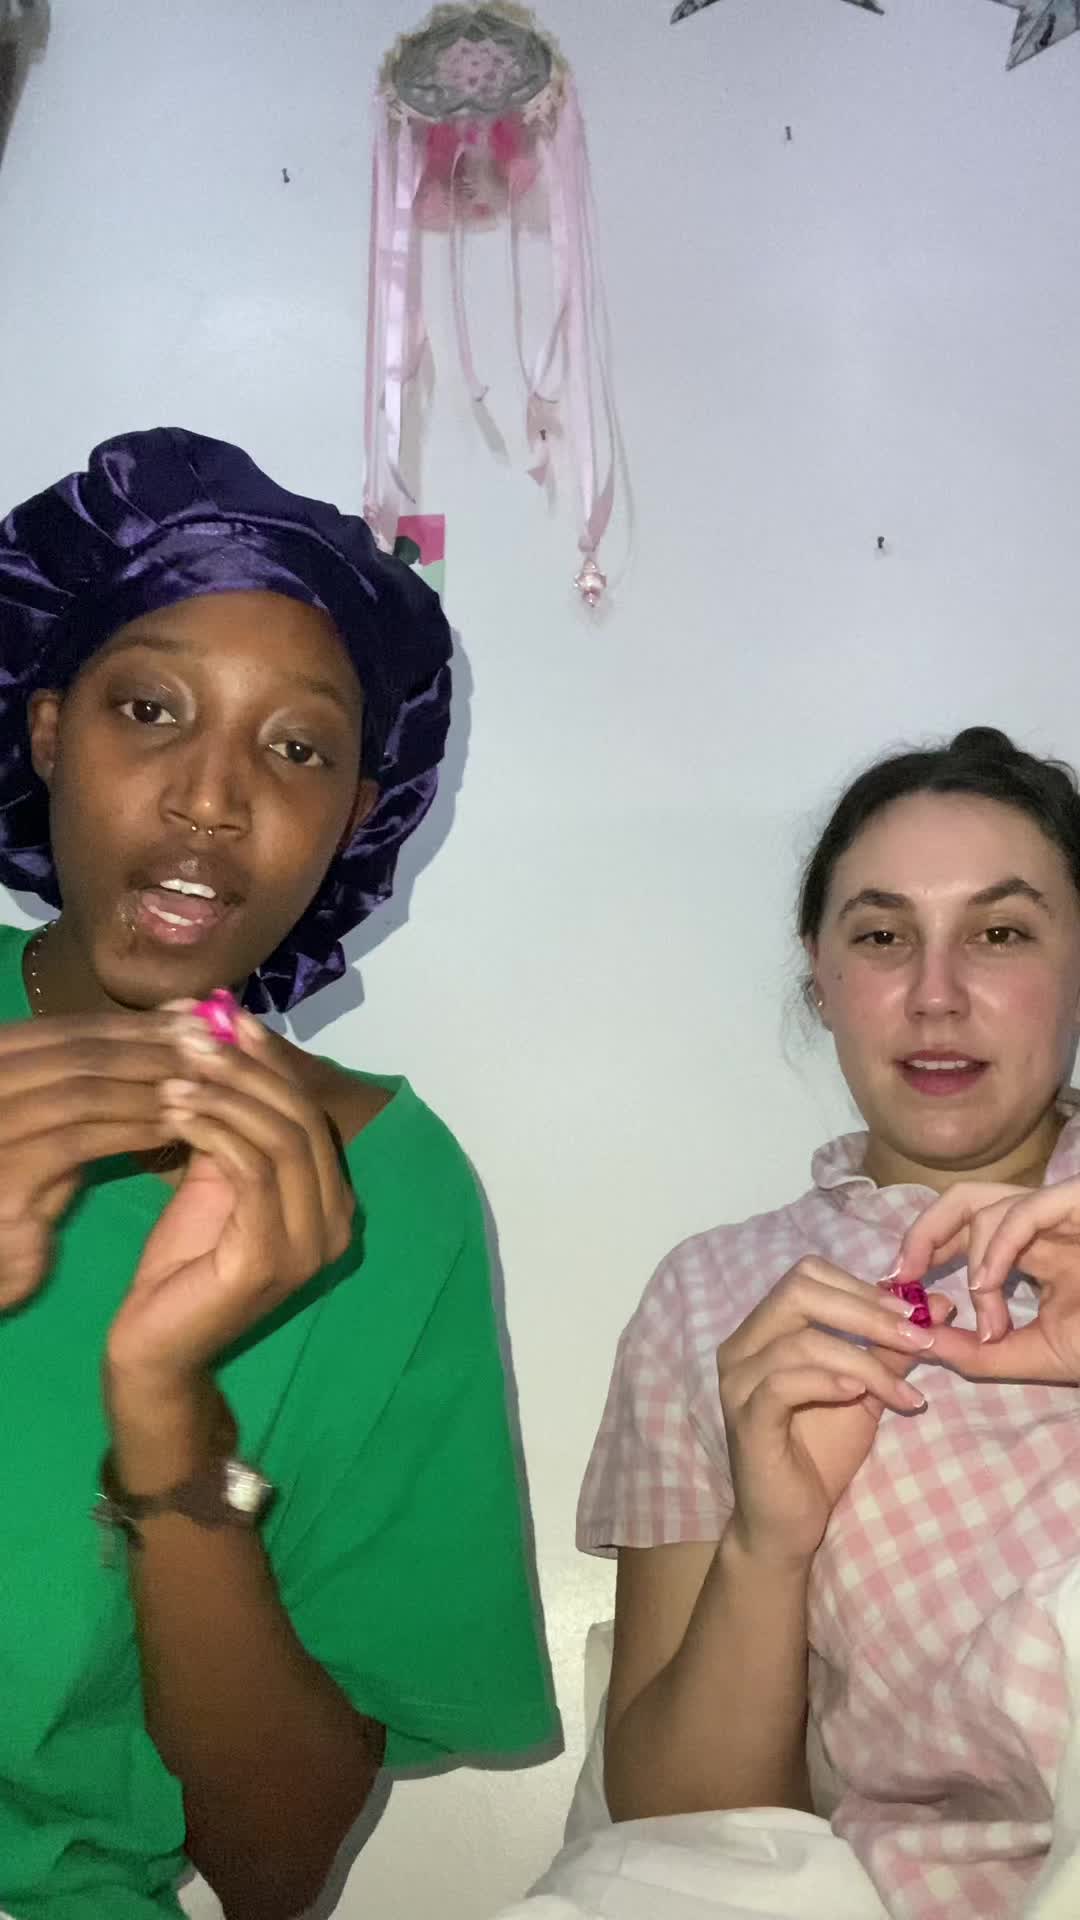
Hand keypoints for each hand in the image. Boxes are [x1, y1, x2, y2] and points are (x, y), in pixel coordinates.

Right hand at [0, 1010, 191, 1310]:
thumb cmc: (17, 1186)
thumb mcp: (50, 1123)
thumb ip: (95, 1079)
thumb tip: (170, 1025)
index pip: (66, 1030)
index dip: (133, 1022)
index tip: (192, 1015)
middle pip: (76, 1054)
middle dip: (150, 1047)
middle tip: (210, 1044)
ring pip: (81, 1091)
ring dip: (148, 1086)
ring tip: (202, 1084)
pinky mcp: (5, 1176)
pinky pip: (78, 1140)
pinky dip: (130, 1129)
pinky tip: (174, 1129)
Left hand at [105, 1011, 353, 1402]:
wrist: (157, 1345)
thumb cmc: (184, 1262)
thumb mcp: (218, 1179)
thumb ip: (237, 1126)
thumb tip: (229, 1042)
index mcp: (334, 1202)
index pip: (312, 1114)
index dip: (273, 1062)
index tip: (229, 1020)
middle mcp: (337, 1223)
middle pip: (301, 1120)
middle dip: (248, 1071)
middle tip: (198, 1039)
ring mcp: (312, 1246)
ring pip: (280, 1141)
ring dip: (225, 1098)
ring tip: (175, 1075)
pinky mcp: (274, 1259)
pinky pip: (253, 1173)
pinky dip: (214, 1132)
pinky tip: (175, 1112)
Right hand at [717, 1257, 950, 1567]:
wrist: (789, 1523)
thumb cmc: (820, 1453)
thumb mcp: (864, 1391)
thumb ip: (891, 1349)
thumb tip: (938, 1306)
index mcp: (765, 1329)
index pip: (808, 1275)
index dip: (863, 1286)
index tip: (915, 1312)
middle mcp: (742, 1345)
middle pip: (799, 1290)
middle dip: (868, 1311)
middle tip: (920, 1337)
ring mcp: (739, 1381)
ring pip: (802, 1340)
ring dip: (866, 1360)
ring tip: (905, 1392)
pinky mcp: (746, 1418)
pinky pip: (784, 1383)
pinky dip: (830, 1381)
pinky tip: (862, 1394)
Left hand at [897, 1178, 1079, 1383]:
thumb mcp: (1038, 1354)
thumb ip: (981, 1353)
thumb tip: (921, 1345)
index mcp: (1034, 1251)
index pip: (966, 1229)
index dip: (924, 1247)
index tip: (897, 1284)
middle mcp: (1043, 1224)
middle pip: (965, 1198)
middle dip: (923, 1230)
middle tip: (903, 1272)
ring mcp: (1063, 1210)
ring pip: (987, 1202)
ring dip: (973, 1259)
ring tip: (983, 1305)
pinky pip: (1026, 1208)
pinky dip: (996, 1246)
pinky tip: (989, 1286)